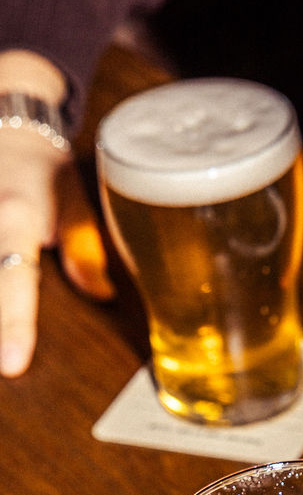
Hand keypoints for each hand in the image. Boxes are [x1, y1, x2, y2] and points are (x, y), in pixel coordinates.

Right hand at [0, 51, 114, 377]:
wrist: (7, 131)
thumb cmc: (44, 169)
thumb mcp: (76, 200)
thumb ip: (87, 249)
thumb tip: (100, 295)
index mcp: (15, 218)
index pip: (12, 280)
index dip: (13, 325)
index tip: (11, 363)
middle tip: (8, 363)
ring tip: (6, 347)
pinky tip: (2, 331)